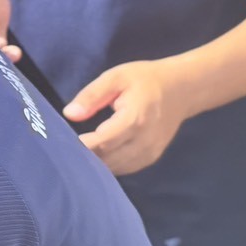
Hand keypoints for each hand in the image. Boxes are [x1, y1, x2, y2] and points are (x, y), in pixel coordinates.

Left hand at [64, 58, 192, 175]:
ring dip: (96, 163)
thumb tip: (69, 114)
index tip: (64, 141)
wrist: (181, 89)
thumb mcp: (115, 77)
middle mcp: (144, 141)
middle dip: (86, 156)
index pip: (104, 141)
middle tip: (65, 148)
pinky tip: (96, 156)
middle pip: (109, 158)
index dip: (83, 145)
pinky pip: (126, 168)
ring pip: (117, 168)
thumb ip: (92, 95)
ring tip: (77, 152)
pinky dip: (110, 165)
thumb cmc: (145, 80)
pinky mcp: (151, 158)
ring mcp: (150, 152)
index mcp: (135, 119)